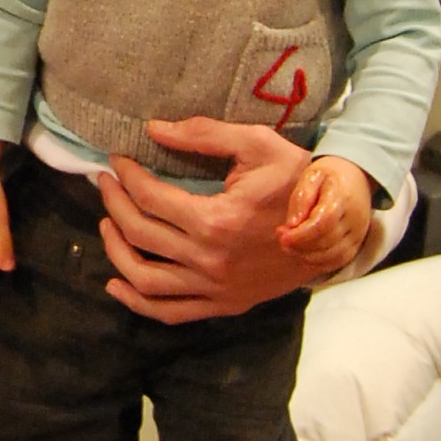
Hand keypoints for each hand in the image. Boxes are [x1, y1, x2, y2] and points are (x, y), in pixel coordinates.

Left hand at [95, 116, 310, 322]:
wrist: (335, 227)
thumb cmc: (297, 181)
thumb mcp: (258, 145)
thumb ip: (204, 135)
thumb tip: (154, 129)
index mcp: (216, 221)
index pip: (150, 197)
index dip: (127, 175)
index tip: (117, 160)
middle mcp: (210, 260)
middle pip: (139, 234)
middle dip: (114, 204)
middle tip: (106, 183)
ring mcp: (216, 288)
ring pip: (145, 278)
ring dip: (116, 250)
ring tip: (107, 224)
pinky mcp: (224, 304)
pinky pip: (169, 312)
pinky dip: (137, 302)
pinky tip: (116, 285)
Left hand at [277, 152, 376, 278]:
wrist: (357, 177)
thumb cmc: (330, 175)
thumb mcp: (312, 175)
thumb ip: (301, 197)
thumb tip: (293, 224)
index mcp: (342, 197)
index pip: (324, 223)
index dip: (301, 234)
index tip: (282, 235)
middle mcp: (354, 219)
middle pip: (327, 242)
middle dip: (299, 245)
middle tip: (281, 237)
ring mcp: (358, 234)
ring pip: (332, 256)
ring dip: (306, 256)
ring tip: (289, 245)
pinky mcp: (357, 244)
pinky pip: (338, 262)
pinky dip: (318, 263)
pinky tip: (303, 253)